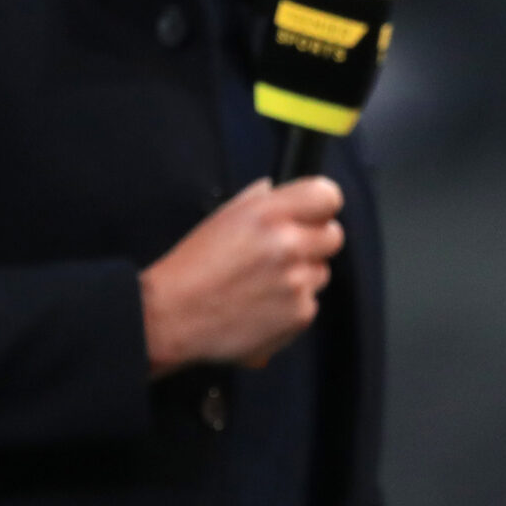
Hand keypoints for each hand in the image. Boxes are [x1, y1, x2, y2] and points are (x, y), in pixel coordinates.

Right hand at [140, 177, 344, 376]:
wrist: (172, 318)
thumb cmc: (192, 268)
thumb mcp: (221, 219)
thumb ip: (257, 201)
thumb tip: (276, 188)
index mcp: (269, 213)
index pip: (328, 196)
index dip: (322, 206)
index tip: (314, 215)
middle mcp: (288, 244)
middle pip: (333, 236)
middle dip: (314, 243)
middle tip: (284, 255)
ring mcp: (297, 282)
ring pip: (321, 273)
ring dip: (301, 277)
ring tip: (262, 286)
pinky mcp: (300, 315)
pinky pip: (310, 304)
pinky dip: (291, 308)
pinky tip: (260, 308)